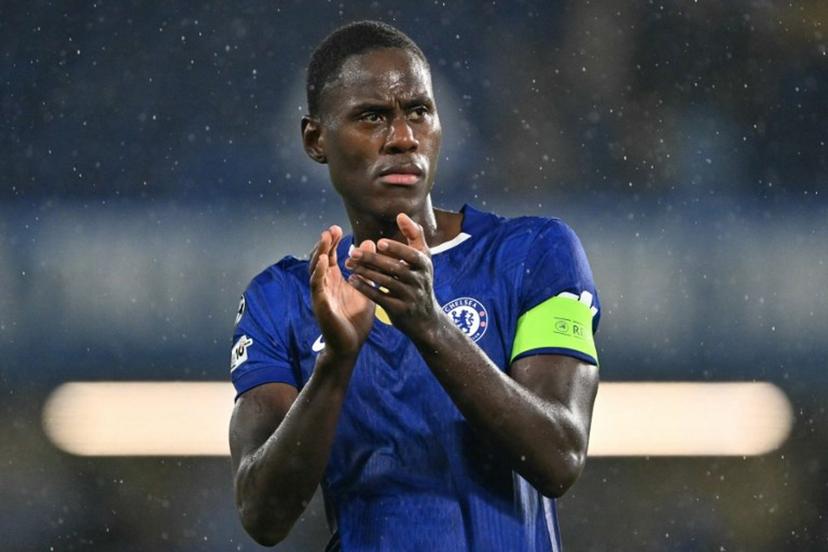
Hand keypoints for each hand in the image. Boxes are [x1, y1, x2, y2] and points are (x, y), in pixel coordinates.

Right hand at [309, 225, 375, 357]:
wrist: (350, 345)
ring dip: (319, 254)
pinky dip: (318, 273)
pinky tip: (324, 262)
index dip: (332, 242)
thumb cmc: (355, 319)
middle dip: (324, 244)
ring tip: (325, 239)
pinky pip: (317, 287)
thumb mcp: (365, 289)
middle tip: (331, 229)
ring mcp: (320, 295)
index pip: (330, 257)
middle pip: (319, 259)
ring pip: (315, 270)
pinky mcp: (320, 305)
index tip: (337, 228)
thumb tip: (370, 245)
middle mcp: (324, 285)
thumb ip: (367, 269)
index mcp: (334, 281)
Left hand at [344, 213, 443, 338]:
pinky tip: (352, 280)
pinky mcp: (399, 310)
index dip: (396, 248)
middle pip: (394, 268)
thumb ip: (414, 235)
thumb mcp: (423, 258)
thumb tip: (400, 214)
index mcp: (424, 264)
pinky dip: (365, 288)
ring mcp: (410, 296)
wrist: (425, 318)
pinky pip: (379, 297)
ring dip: (365, 272)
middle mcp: (419, 280)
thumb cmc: (420, 281)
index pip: (411, 254)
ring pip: (385, 282)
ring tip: (349, 264)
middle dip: (372, 259)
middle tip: (353, 252)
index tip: (379, 243)